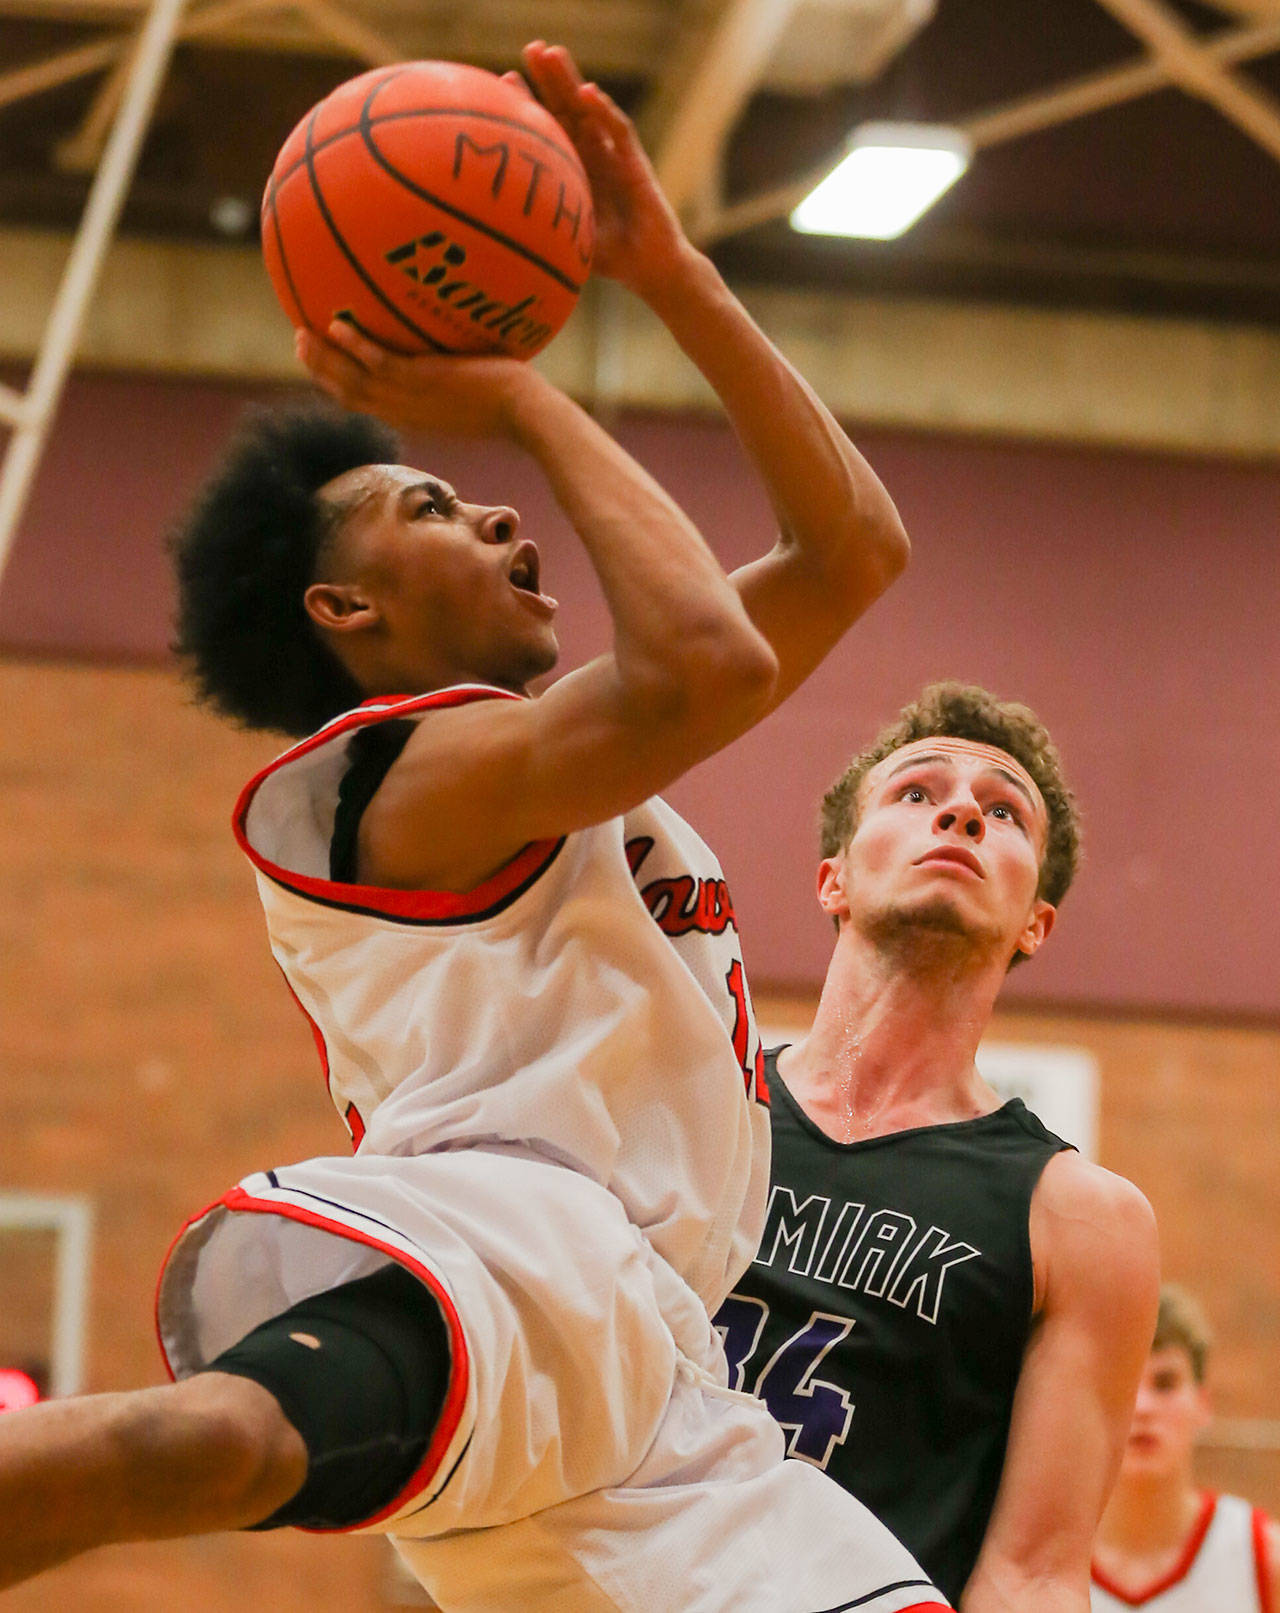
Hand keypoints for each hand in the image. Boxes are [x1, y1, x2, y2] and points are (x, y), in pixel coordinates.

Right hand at [296, 319, 546, 436]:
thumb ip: (454, 377)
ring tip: (302, 333)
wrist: (527, 414)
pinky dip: (354, 344)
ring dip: (324, 358)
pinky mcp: (423, 380)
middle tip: (299, 344)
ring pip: (353, 380)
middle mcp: (404, 411)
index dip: (337, 385)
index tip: (321, 365)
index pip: (364, 403)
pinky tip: (336, 323)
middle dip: (320, 370)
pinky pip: (378, 361)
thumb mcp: (473, 394)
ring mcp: (411, 398)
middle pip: (348, 394)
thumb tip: (458, 352)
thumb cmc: (512, 403)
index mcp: (411, 416)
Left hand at [513, 41, 690, 297]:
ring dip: (571, 80)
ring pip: (590, 109)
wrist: (650, 268)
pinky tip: (587, 93)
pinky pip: (619, 130)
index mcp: (574, 166)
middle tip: (529, 48)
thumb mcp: (566, 235)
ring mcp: (614, 154)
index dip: (528, 103)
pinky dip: (603, 111)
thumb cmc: (609, 257)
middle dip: (549, 77)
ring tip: (551, 53)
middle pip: (567, 106)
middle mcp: (593, 153)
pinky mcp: (635, 162)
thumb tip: (494, 223)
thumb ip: (540, 222)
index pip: (548, 126)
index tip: (501, 80)